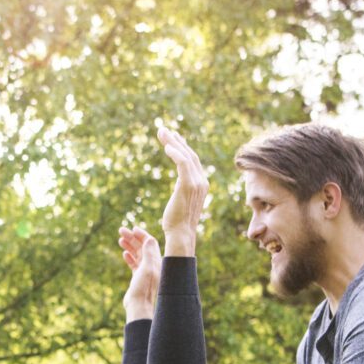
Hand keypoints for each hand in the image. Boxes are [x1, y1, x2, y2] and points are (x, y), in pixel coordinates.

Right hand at [119, 224, 160, 317]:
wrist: (139, 306)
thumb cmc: (144, 289)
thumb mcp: (147, 269)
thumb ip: (149, 253)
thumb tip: (149, 238)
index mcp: (157, 262)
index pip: (150, 243)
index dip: (142, 235)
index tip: (132, 228)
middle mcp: (153, 265)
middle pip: (142, 247)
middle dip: (132, 238)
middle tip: (121, 230)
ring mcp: (146, 271)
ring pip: (138, 254)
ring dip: (130, 246)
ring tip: (120, 240)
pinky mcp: (139, 278)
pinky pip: (135, 264)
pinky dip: (130, 257)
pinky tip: (124, 254)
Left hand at [156, 121, 209, 255]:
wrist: (180, 234)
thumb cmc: (176, 221)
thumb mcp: (181, 200)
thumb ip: (183, 189)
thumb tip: (179, 185)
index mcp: (201, 184)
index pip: (192, 160)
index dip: (181, 147)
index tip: (171, 138)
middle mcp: (202, 181)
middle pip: (189, 154)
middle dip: (175, 140)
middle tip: (163, 129)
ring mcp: (196, 183)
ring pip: (185, 156)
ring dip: (172, 142)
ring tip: (161, 132)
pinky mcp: (188, 185)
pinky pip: (183, 164)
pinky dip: (175, 153)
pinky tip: (166, 146)